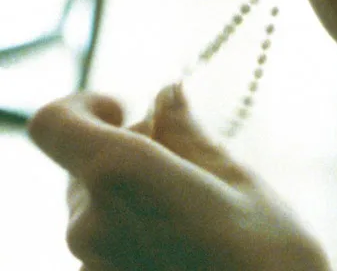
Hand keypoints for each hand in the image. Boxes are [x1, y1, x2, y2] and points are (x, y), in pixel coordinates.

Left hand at [28, 85, 329, 270]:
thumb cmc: (268, 253)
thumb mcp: (235, 177)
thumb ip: (187, 132)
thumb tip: (167, 96)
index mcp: (118, 176)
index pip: (54, 123)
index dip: (82, 106)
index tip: (125, 108)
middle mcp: (89, 224)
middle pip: (83, 164)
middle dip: (128, 148)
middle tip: (190, 157)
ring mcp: (91, 265)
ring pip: (97, 205)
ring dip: (134, 190)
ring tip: (197, 205)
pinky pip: (107, 242)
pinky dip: (137, 225)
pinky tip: (185, 237)